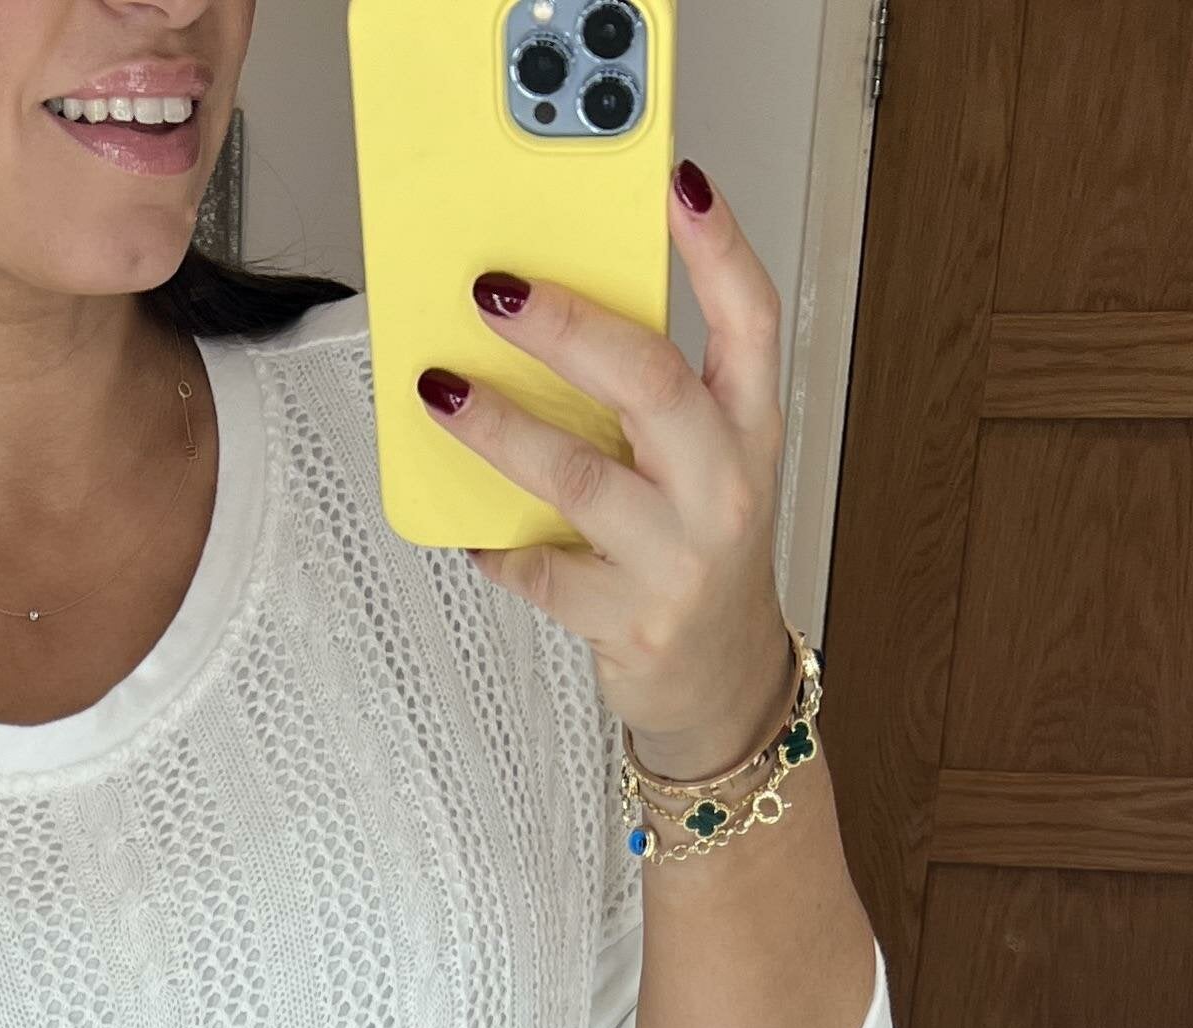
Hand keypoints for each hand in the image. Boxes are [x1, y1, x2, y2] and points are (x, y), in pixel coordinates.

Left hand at [422, 166, 793, 781]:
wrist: (719, 679)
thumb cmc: (696, 548)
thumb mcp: (705, 460)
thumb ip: (654, 394)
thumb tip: (547, 310)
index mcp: (749, 426)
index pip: (750, 318)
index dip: (718, 246)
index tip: (674, 182)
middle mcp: (724, 485)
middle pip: (649, 383)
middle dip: (566, 328)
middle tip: (496, 290)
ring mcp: (679, 557)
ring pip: (578, 477)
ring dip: (499, 429)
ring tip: (442, 390)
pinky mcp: (630, 619)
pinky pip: (541, 570)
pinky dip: (495, 544)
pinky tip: (467, 527)